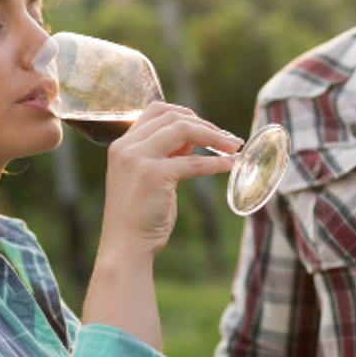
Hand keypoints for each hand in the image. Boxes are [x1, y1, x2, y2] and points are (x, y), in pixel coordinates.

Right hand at [99, 103, 240, 259]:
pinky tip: (230, 165)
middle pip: (171, 116)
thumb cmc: (139, 217)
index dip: (184, 113)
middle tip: (227, 138)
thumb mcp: (148, 178)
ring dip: (213, 135)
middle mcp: (126, 147)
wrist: (125, 246)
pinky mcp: (154, 174)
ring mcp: (138, 158)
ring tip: (233, 146)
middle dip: (204, 123)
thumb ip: (164, 155)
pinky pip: (194, 162)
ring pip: (183, 129)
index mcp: (121, 145)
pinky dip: (216, 162)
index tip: (206, 126)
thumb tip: (192, 139)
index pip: (155, 110)